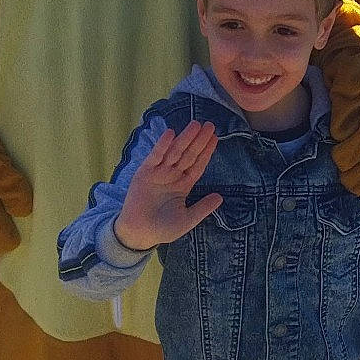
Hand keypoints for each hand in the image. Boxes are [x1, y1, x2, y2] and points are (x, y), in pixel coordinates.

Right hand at [112, 123, 220, 251]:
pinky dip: (162, 145)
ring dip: (185, 138)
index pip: (198, 165)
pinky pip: (155, 156)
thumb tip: (221, 197)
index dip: (206, 152)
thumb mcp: (187, 219)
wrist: (139, 234)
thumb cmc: (163, 229)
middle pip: (189, 154)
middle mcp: (173, 175)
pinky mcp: (144, 172)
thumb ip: (203, 208)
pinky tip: (170, 133)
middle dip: (199, 140)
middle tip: (210, 125)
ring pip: (175, 152)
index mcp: (184, 185)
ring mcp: (159, 172)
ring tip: (196, 124)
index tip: (215, 138)